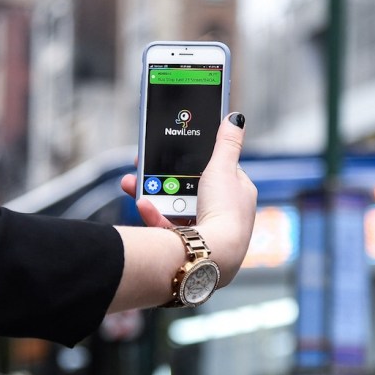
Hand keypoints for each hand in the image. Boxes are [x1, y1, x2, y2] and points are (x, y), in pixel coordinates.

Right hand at [120, 113, 256, 285]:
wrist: (212, 255)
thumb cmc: (224, 213)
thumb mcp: (223, 168)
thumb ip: (227, 143)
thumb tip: (235, 119)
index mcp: (239, 193)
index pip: (218, 170)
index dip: (196, 160)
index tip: (176, 153)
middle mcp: (225, 213)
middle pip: (191, 188)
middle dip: (166, 177)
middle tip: (145, 166)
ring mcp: (208, 230)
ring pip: (175, 207)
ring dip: (154, 194)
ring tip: (136, 184)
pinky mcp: (189, 245)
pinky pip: (166, 227)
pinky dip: (153, 215)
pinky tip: (142, 205)